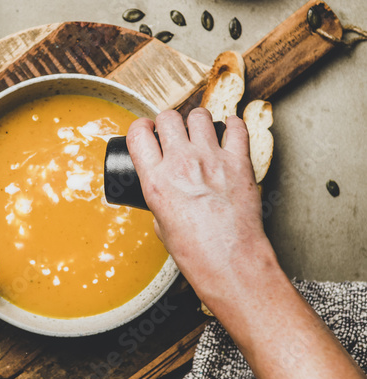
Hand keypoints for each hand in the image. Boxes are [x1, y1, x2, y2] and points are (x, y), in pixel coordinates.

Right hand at [126, 107, 272, 303]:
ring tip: (200, 132)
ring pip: (200, 115)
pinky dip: (233, 126)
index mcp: (156, 181)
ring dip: (197, 121)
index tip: (146, 131)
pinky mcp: (239, 163)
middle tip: (173, 132)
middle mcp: (182, 164)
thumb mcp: (162, 225)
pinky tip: (230, 131)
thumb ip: (161, 199)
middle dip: (168, 122)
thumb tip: (166, 189)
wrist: (230, 263)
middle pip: (168, 117)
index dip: (141, 128)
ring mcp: (212, 160)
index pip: (139, 133)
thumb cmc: (197, 253)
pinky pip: (237, 128)